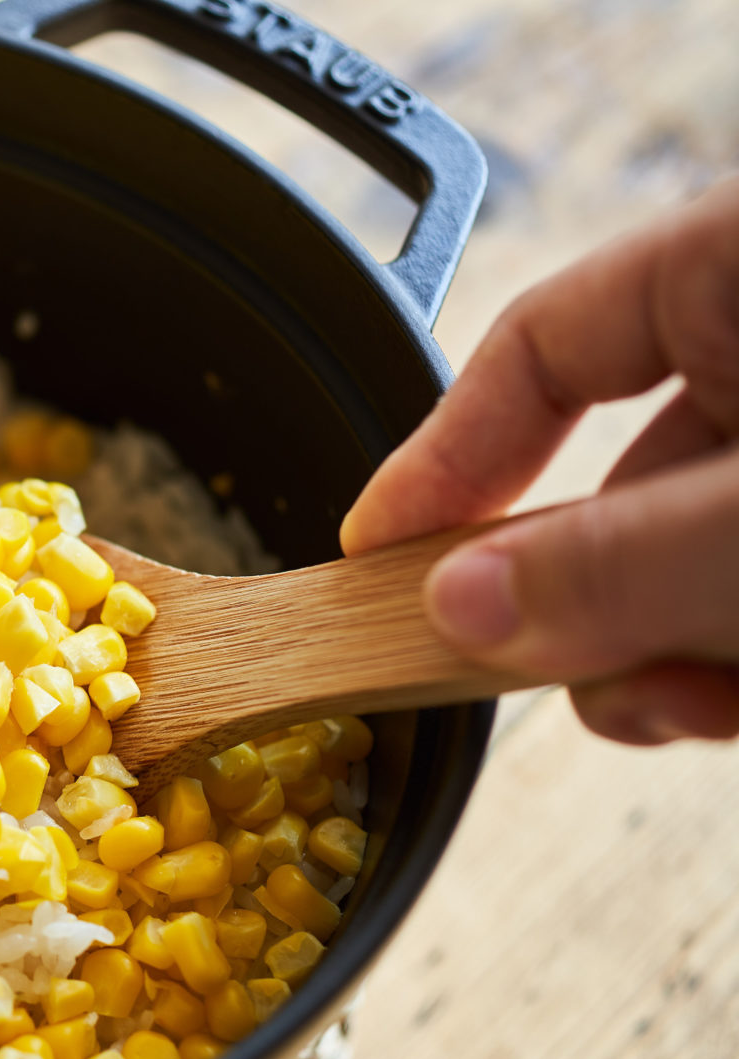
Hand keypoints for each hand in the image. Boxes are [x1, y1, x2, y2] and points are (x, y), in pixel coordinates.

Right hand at [342, 177, 738, 744]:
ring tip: (697, 704)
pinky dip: (734, 668)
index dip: (442, 455)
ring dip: (661, 660)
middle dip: (579, 606)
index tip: (367, 555)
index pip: (541, 344)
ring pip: (683, 567)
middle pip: (612, 484)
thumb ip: (626, 561)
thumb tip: (461, 608)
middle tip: (544, 674)